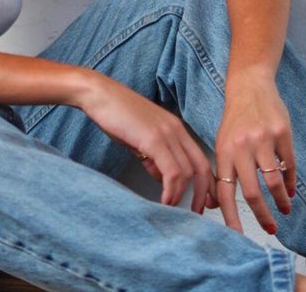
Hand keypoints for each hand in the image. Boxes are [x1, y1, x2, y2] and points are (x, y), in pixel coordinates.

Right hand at [78, 73, 215, 213]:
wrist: (99, 94)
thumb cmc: (115, 114)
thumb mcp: (140, 138)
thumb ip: (154, 157)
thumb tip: (163, 179)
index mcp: (175, 127)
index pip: (200, 158)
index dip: (206, 182)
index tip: (203, 202)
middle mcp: (176, 129)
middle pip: (200, 167)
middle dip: (201, 193)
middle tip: (196, 212)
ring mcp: (166, 133)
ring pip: (186, 172)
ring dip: (181, 195)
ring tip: (171, 208)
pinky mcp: (153, 139)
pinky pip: (172, 171)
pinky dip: (171, 190)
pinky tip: (164, 200)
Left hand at [214, 71, 295, 233]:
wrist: (249, 85)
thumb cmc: (235, 119)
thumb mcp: (222, 141)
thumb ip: (224, 170)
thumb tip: (219, 204)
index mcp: (223, 151)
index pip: (224, 190)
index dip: (230, 216)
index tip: (237, 237)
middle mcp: (241, 146)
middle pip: (251, 192)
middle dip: (262, 216)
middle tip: (270, 228)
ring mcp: (262, 139)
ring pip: (273, 182)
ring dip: (281, 202)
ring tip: (284, 209)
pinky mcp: (282, 133)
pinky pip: (288, 166)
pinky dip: (290, 182)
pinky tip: (289, 190)